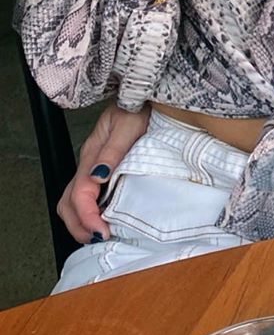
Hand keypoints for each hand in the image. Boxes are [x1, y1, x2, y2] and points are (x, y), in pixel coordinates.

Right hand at [57, 103, 148, 242]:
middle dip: (80, 226)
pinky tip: (103, 219)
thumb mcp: (130, 125)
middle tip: (100, 239)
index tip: (102, 231)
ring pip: (72, 202)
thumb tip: (99, 176)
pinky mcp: (102, 168)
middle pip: (68, 203)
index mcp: (93, 154)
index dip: (87, 216)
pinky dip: (88, 213)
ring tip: (100, 234)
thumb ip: (114, 150)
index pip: (80, 193)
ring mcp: (93, 166)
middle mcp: (89, 162)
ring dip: (81, 222)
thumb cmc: (140, 108)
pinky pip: (86, 196)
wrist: (144, 95)